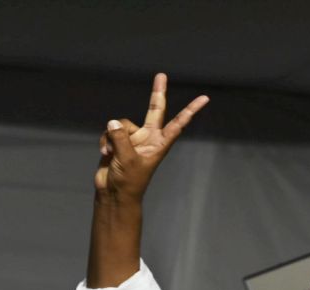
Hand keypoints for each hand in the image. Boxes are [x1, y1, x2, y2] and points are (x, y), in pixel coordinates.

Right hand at [94, 73, 208, 199]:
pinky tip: (105, 155)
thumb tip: (113, 122)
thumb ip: (121, 138)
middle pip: (154, 110)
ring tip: (111, 154)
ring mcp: (133, 139)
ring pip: (121, 124)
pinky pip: (110, 132)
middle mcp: (148, 138)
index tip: (204, 98)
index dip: (190, 110)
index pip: (178, 123)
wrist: (114, 194)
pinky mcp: (118, 142)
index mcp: (159, 144)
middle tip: (162, 75)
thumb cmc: (129, 181)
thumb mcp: (127, 159)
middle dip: (157, 93)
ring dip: (113, 138)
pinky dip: (105, 142)